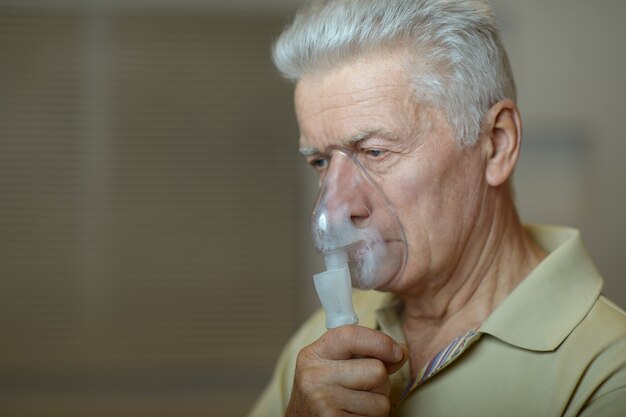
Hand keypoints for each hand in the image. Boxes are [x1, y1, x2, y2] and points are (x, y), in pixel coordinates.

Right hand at [285, 325, 407, 416]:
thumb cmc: (322, 395)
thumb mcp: (334, 366)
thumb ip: (366, 355)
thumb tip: (401, 351)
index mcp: (314, 354)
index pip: (351, 336)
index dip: (381, 342)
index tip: (397, 352)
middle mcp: (314, 376)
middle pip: (376, 371)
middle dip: (381, 383)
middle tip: (364, 391)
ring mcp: (323, 402)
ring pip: (381, 401)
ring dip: (376, 406)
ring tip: (356, 407)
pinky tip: (352, 416)